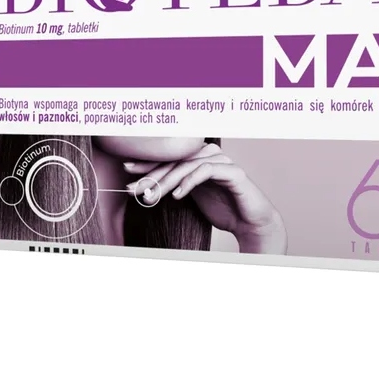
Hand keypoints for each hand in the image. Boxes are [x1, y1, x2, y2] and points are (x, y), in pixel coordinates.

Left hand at [123, 143, 286, 253]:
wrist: (250, 223)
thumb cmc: (223, 209)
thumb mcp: (192, 196)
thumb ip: (175, 186)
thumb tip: (144, 186)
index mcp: (199, 158)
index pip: (170, 157)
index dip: (148, 163)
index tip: (127, 171)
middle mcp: (210, 155)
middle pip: (175, 159)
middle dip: (152, 174)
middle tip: (135, 188)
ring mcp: (222, 161)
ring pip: (187, 165)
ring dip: (166, 181)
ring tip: (151, 196)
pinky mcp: (233, 172)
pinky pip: (205, 171)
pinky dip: (189, 182)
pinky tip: (177, 195)